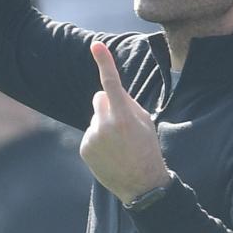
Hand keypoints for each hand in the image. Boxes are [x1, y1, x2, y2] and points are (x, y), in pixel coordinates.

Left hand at [80, 42, 170, 203]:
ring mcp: (92, 138)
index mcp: (123, 117)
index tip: (96, 45)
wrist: (142, 186)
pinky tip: (111, 153)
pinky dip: (98, 139)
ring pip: (95, 117)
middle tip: (124, 125)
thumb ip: (128, 103)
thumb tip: (109, 92)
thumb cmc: (147, 149)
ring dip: (104, 124)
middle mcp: (104, 125)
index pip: (111, 83)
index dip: (104, 62)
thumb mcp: (145, 122)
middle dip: (109, 105)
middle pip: (100, 98)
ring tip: (119, 145)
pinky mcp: (84, 148)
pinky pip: (90, 133)